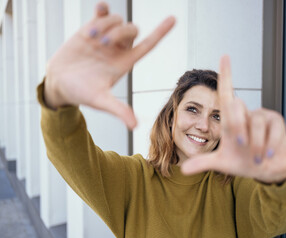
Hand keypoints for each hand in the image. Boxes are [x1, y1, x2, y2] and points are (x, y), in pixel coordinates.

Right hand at [44, 2, 174, 128]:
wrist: (59, 83)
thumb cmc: (81, 93)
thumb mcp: (100, 101)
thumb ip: (118, 110)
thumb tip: (135, 126)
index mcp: (125, 63)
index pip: (148, 45)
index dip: (161, 32)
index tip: (173, 18)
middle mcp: (118, 49)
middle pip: (132, 29)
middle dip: (119, 32)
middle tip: (100, 44)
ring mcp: (104, 38)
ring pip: (117, 20)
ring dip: (105, 26)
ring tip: (89, 39)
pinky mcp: (90, 29)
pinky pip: (103, 13)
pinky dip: (103, 9)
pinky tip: (100, 8)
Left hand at [181, 56, 285, 183]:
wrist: (264, 171)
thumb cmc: (242, 161)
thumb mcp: (220, 163)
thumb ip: (202, 163)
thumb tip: (183, 169)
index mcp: (230, 120)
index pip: (226, 94)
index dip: (226, 76)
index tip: (225, 56)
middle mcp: (245, 114)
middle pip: (236, 107)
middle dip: (237, 128)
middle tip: (239, 145)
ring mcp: (262, 116)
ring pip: (254, 122)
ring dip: (254, 144)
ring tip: (255, 156)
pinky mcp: (277, 122)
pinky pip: (272, 130)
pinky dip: (268, 145)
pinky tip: (266, 154)